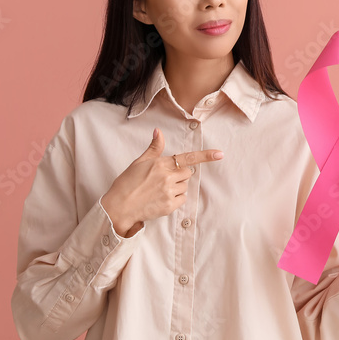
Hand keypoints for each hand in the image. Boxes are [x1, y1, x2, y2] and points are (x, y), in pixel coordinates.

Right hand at [101, 128, 224, 236]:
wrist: (118, 207)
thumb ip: (154, 148)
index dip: (206, 156)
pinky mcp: (170, 205)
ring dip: (177, 187)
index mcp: (160, 163)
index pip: (188, 158)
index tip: (220, 154)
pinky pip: (182, 199)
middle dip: (179, 175)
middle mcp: (167, 176)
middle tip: (163, 180)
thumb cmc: (126, 184)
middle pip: (187, 173)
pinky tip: (161, 199)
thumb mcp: (139, 162)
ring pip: (184, 186)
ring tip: (158, 190)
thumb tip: (159, 131)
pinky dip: (175, 199)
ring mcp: (169, 191)